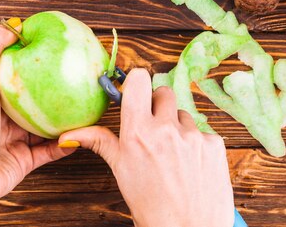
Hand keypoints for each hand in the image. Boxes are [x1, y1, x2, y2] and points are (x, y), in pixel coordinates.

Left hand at [0, 26, 74, 226]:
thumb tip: (14, 23)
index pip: (17, 70)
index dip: (36, 58)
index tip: (58, 48)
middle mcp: (3, 114)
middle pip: (36, 97)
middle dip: (57, 89)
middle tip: (79, 78)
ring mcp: (15, 137)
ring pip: (48, 124)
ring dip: (66, 117)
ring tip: (86, 105)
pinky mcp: (26, 158)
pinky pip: (53, 149)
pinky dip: (67, 142)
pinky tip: (82, 133)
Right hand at [59, 69, 234, 226]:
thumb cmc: (150, 206)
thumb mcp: (120, 171)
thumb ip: (100, 142)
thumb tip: (70, 135)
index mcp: (138, 132)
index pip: (140, 79)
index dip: (137, 83)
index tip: (136, 93)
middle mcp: (166, 128)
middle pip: (163, 92)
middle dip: (157, 105)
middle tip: (153, 128)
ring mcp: (193, 135)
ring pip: (183, 114)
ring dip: (177, 127)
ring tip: (172, 156)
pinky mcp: (215, 144)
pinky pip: (202, 132)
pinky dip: (196, 144)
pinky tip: (190, 165)